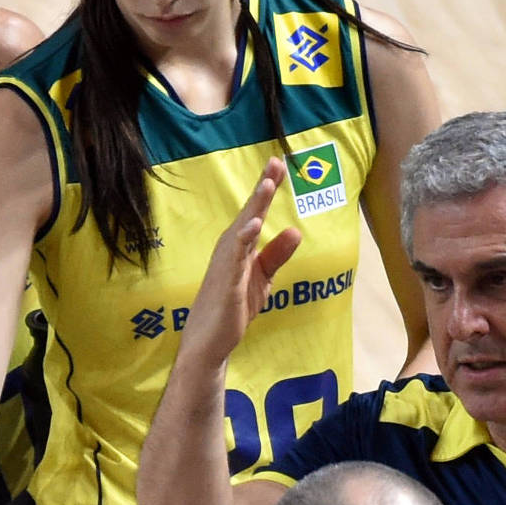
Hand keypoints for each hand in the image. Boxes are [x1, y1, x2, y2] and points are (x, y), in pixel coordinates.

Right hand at [174, 158, 303, 373]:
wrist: (210, 341)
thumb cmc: (232, 306)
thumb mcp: (262, 277)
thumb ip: (277, 254)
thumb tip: (295, 230)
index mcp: (239, 246)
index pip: (255, 212)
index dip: (267, 188)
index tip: (279, 163)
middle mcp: (230, 249)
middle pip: (249, 213)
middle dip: (262, 188)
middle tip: (275, 162)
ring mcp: (227, 265)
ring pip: (243, 230)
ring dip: (254, 207)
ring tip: (267, 185)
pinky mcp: (227, 284)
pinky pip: (236, 259)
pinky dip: (243, 240)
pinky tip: (253, 226)